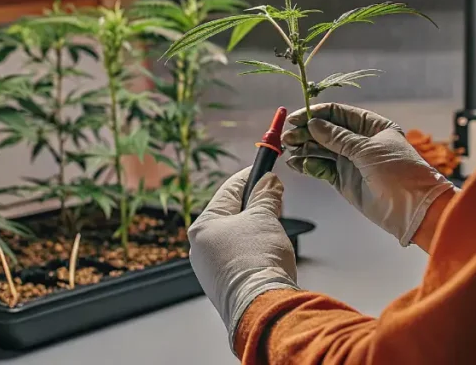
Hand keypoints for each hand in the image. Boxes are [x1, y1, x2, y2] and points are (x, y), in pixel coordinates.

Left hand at [188, 167, 298, 351]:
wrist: (261, 306)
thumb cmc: (256, 260)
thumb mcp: (264, 217)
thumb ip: (266, 195)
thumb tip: (269, 182)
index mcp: (202, 226)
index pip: (228, 191)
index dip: (249, 177)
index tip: (263, 169)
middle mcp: (200, 248)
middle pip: (231, 215)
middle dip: (255, 205)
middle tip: (275, 198)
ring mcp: (210, 269)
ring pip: (236, 237)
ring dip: (257, 229)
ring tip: (274, 227)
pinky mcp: (224, 285)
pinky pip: (240, 258)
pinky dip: (255, 250)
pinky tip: (268, 252)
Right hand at [282, 103, 455, 246]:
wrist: (412, 209)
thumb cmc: (398, 172)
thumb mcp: (367, 149)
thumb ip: (338, 137)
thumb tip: (313, 124)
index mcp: (372, 126)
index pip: (339, 113)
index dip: (317, 114)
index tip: (297, 118)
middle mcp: (360, 141)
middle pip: (327, 131)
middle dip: (307, 133)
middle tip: (289, 138)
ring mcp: (351, 161)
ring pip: (322, 149)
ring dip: (305, 149)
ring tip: (290, 151)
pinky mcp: (344, 179)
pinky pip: (322, 168)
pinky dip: (309, 165)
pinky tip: (297, 164)